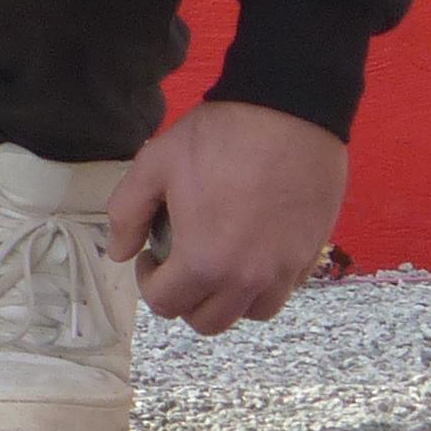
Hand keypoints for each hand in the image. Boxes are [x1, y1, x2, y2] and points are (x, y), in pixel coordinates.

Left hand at [103, 99, 347, 335]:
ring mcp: (284, 270)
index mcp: (204, 262)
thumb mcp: (156, 162)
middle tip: (180, 263)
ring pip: (250, 313)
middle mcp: (246, 279)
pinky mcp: (310, 254)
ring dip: (228, 298)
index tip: (150, 253)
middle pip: (208, 321)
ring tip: (220, 262)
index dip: (148, 281)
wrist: (290, 109)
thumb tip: (120, 252)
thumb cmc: (221, 135)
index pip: (166, 304)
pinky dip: (264, 284)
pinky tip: (254, 248)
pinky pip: (283, 290)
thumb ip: (128, 212)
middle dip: (185, 299)